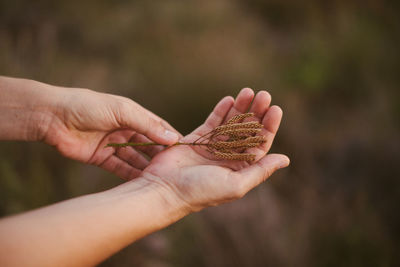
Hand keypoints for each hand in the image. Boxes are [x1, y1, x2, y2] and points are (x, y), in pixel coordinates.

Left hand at [44, 88, 180, 179]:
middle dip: (161, 157)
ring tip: (163, 181)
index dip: (171, 138)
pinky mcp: (101, 157)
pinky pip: (120, 168)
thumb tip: (172, 138)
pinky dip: (130, 175)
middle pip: (148, 145)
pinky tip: (143, 184)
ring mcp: (113, 144)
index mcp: (132, 114)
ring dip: (147, 168)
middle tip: (176, 171)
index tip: (185, 153)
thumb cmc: (88, 106)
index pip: (157, 128)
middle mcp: (125, 129)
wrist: (53, 117)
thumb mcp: (122, 110)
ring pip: (135, 159)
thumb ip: (147, 125)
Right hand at [141, 88, 289, 210]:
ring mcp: (212, 147)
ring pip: (230, 123)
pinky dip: (220, 111)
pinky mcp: (196, 140)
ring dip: (240, 108)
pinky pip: (212, 122)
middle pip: (247, 130)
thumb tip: (285, 159)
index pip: (260, 144)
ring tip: (248, 91)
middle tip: (263, 95)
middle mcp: (228, 157)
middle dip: (256, 112)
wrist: (165, 190)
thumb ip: (260, 171)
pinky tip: (229, 99)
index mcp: (240, 169)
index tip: (275, 108)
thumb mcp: (236, 184)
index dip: (269, 126)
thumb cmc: (202, 191)